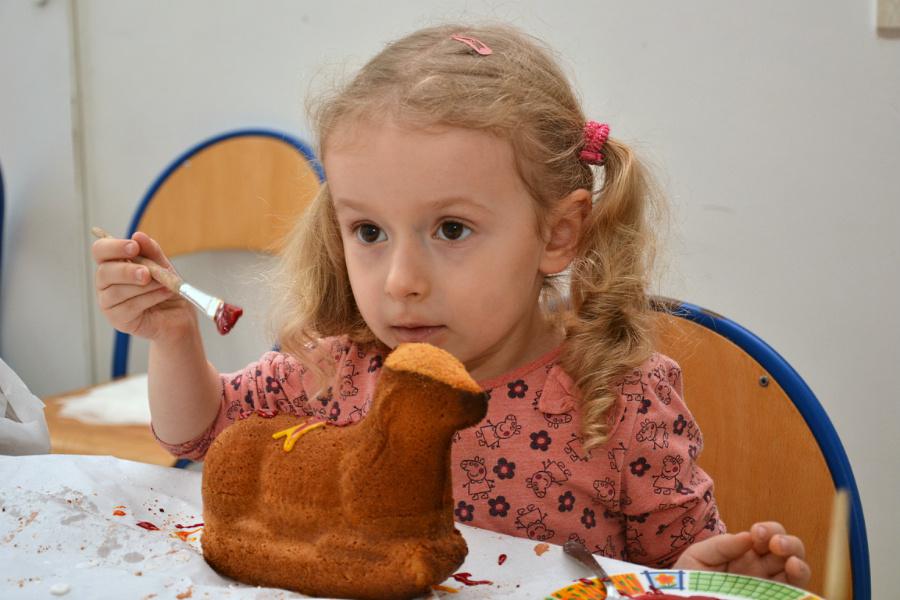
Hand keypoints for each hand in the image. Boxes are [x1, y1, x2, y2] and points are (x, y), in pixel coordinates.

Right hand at [93, 231, 193, 341]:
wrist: (180, 314)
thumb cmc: (166, 288)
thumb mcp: (162, 265)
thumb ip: (151, 251)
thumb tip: (138, 235)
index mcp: (113, 263)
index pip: (100, 250)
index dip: (113, 247)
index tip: (134, 246)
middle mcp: (106, 283)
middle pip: (104, 272)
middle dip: (127, 271)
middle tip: (146, 273)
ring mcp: (109, 302)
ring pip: (116, 291)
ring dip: (144, 287)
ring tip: (164, 285)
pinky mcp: (118, 319)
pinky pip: (129, 307)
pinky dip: (149, 298)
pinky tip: (163, 294)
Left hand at [673, 521, 809, 588]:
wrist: (682, 598)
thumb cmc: (690, 579)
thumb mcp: (698, 557)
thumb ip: (720, 545)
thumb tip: (747, 537)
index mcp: (746, 553)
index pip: (767, 536)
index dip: (768, 530)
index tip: (756, 533)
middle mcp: (762, 570)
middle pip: (788, 550)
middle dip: (787, 542)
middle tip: (774, 544)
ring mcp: (769, 588)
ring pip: (797, 572)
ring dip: (798, 561)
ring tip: (791, 561)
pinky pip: (795, 594)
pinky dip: (800, 582)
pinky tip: (793, 572)